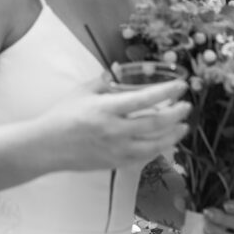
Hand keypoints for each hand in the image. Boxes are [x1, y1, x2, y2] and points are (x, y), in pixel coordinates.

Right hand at [39, 77, 190, 171]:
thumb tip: (118, 70)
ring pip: (154, 144)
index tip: (181, 86)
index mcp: (106, 109)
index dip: (166, 92)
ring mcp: (116, 150)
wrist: (46, 147)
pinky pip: (144, 157)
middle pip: (156, 123)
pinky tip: (164, 142)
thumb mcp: (82, 92)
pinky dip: (157, 149)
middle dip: (176, 114)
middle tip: (186, 106)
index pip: (144, 99)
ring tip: (182, 126)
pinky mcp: (115, 163)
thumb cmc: (62, 116)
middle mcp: (114, 131)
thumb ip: (103, 81)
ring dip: (172, 135)